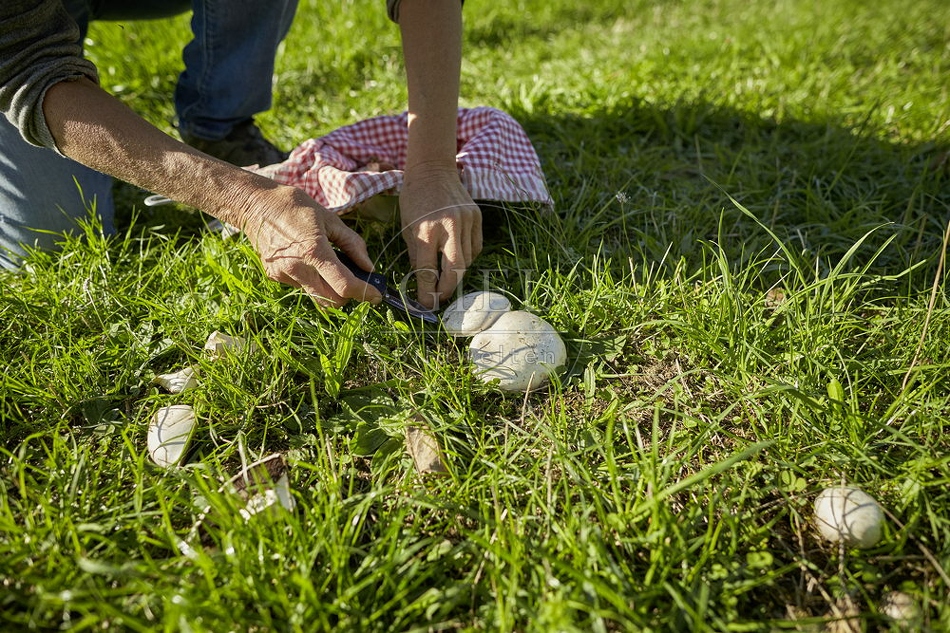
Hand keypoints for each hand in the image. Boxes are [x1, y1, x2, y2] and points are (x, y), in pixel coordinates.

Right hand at [241, 185, 382, 306]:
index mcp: (314, 251)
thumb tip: (368, 267)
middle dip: (348, 295)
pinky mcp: (275, 277)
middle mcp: (298, 268)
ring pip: (317, 296)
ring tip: (329, 266)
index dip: (365, 293)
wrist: (256, 205)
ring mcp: (284, 275)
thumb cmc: (296, 207)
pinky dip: (313, 280)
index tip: (377, 296)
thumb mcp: (330, 219)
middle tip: (355, 280)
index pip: (344, 285)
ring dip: (330, 289)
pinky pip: (302, 287)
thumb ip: (352, 244)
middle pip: (333, 300)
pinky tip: (307, 260)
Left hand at [399, 163, 482, 308]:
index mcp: (425, 229)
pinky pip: (476, 247)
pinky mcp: (476, 217)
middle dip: (448, 288)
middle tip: (441, 297)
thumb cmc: (414, 199)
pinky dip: (468, 257)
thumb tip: (423, 283)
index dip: (427, 291)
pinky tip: (457, 257)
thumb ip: (417, 255)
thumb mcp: (407, 228)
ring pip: (468, 259)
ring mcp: (466, 220)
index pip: (428, 269)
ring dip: (458, 272)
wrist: (433, 170)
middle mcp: (448, 225)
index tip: (426, 304)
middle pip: (455, 268)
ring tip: (447, 276)